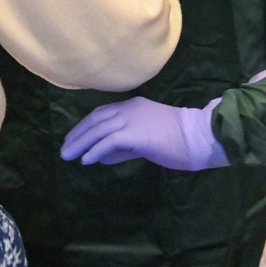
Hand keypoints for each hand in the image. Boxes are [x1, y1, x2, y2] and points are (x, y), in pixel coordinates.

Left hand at [60, 96, 228, 170]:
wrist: (200, 137)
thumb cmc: (180, 140)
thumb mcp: (148, 140)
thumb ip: (125, 147)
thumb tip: (101, 156)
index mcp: (133, 106)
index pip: (102, 113)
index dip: (85, 126)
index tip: (73, 138)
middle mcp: (130, 108)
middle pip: (96, 119)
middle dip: (78, 134)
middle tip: (64, 148)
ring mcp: (133, 119)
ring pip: (99, 130)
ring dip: (80, 143)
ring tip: (68, 156)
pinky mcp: (136, 133)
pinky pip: (109, 141)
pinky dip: (95, 150)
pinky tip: (86, 160)